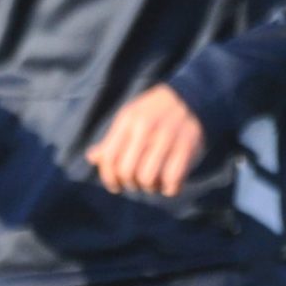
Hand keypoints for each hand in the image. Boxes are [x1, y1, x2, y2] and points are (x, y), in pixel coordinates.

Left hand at [85, 84, 204, 196]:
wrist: (193, 96)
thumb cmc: (155, 112)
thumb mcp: (131, 117)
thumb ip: (112, 138)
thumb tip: (92, 157)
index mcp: (128, 119)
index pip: (109, 157)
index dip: (109, 178)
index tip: (116, 186)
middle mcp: (145, 128)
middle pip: (127, 171)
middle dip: (129, 184)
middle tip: (136, 183)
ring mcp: (167, 137)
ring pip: (148, 178)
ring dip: (149, 187)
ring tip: (153, 183)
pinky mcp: (187, 147)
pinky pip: (172, 179)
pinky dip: (169, 189)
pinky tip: (169, 185)